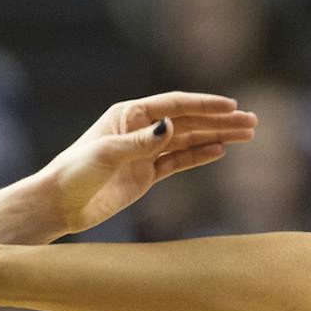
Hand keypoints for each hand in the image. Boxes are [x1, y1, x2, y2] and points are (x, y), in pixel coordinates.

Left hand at [39, 92, 253, 236]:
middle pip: (188, 121)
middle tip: (252, 122)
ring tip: (247, 135)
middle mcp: (140, 129)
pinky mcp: (146, 175)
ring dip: (217, 136)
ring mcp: (145, 152)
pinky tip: (221, 150)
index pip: (175, 105)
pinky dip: (200, 155)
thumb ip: (140, 142)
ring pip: (188, 140)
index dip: (205, 105)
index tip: (232, 107)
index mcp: (129, 115)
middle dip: (220, 121)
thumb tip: (170, 126)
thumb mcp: (107, 154)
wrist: (59, 205)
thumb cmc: (74, 173)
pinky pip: (179, 161)